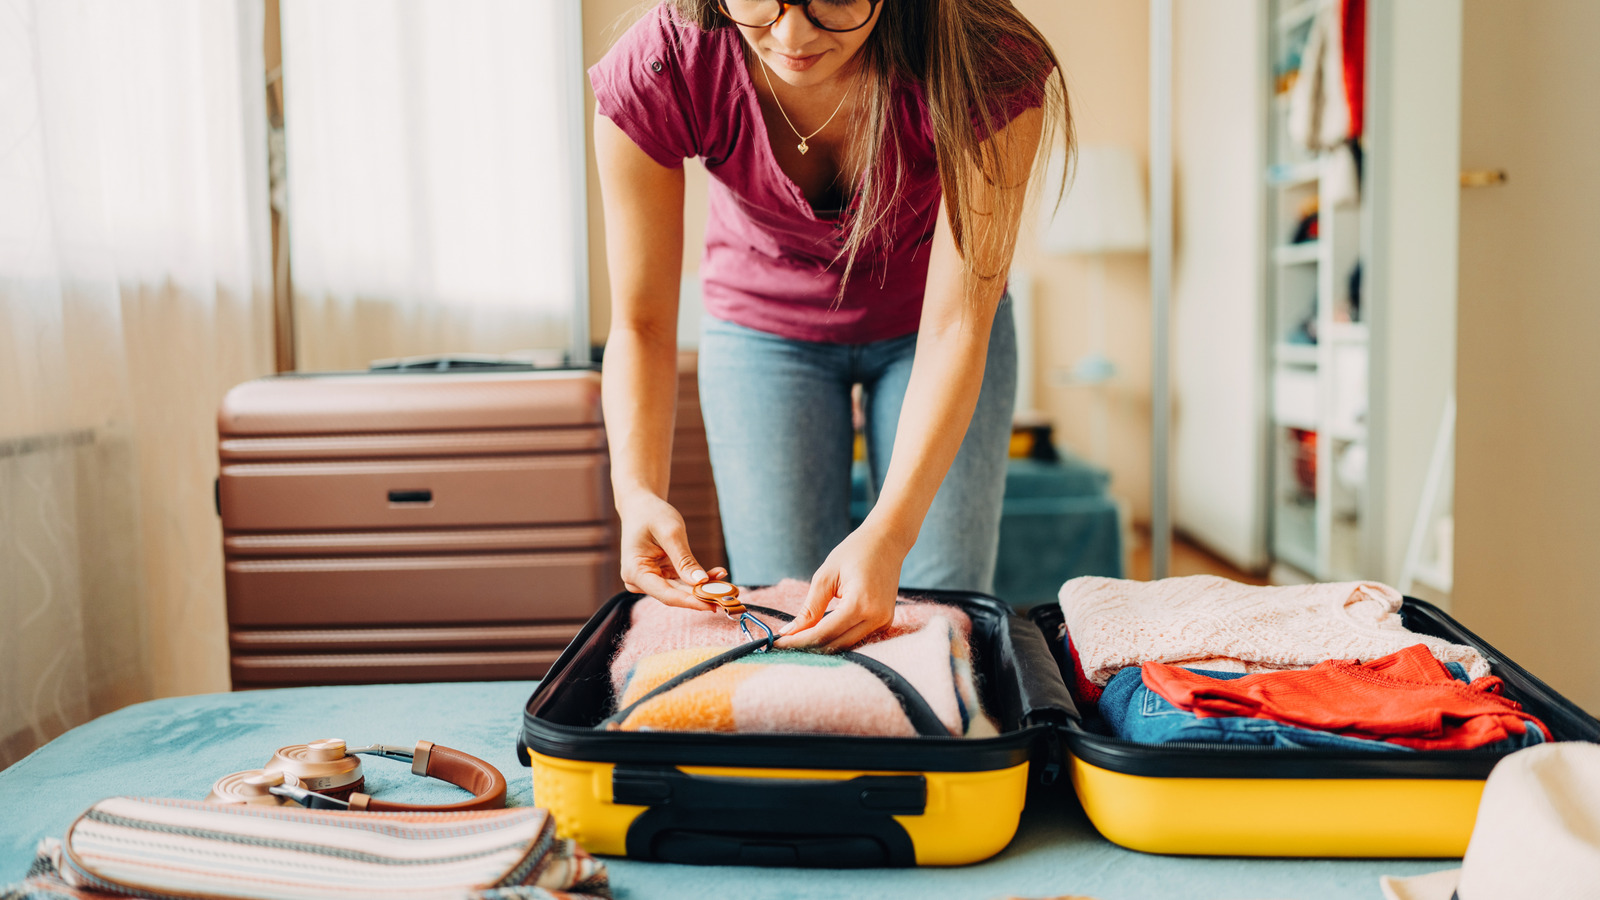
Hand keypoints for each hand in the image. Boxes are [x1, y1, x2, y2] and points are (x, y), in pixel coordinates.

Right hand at [617, 491, 726, 609]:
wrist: (641, 506)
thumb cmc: (652, 514)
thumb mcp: (671, 533)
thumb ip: (684, 559)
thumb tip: (700, 582)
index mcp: (635, 572)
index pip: (667, 595)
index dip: (691, 601)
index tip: (713, 604)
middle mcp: (639, 581)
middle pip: (675, 595)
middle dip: (701, 595)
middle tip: (727, 596)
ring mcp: (650, 580)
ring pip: (681, 590)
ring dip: (703, 587)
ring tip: (726, 585)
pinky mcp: (660, 576)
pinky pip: (682, 582)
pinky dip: (699, 579)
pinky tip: (718, 574)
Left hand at [774, 526, 903, 650]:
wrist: (887, 541)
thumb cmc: (855, 551)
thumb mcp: (826, 577)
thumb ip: (809, 609)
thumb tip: (788, 632)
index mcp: (860, 604)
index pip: (824, 634)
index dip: (798, 641)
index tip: (777, 643)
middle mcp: (875, 618)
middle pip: (835, 644)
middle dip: (807, 646)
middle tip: (782, 644)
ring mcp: (883, 622)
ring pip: (846, 645)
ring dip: (821, 645)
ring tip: (797, 639)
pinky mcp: (884, 622)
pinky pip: (857, 638)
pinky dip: (837, 638)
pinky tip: (819, 633)